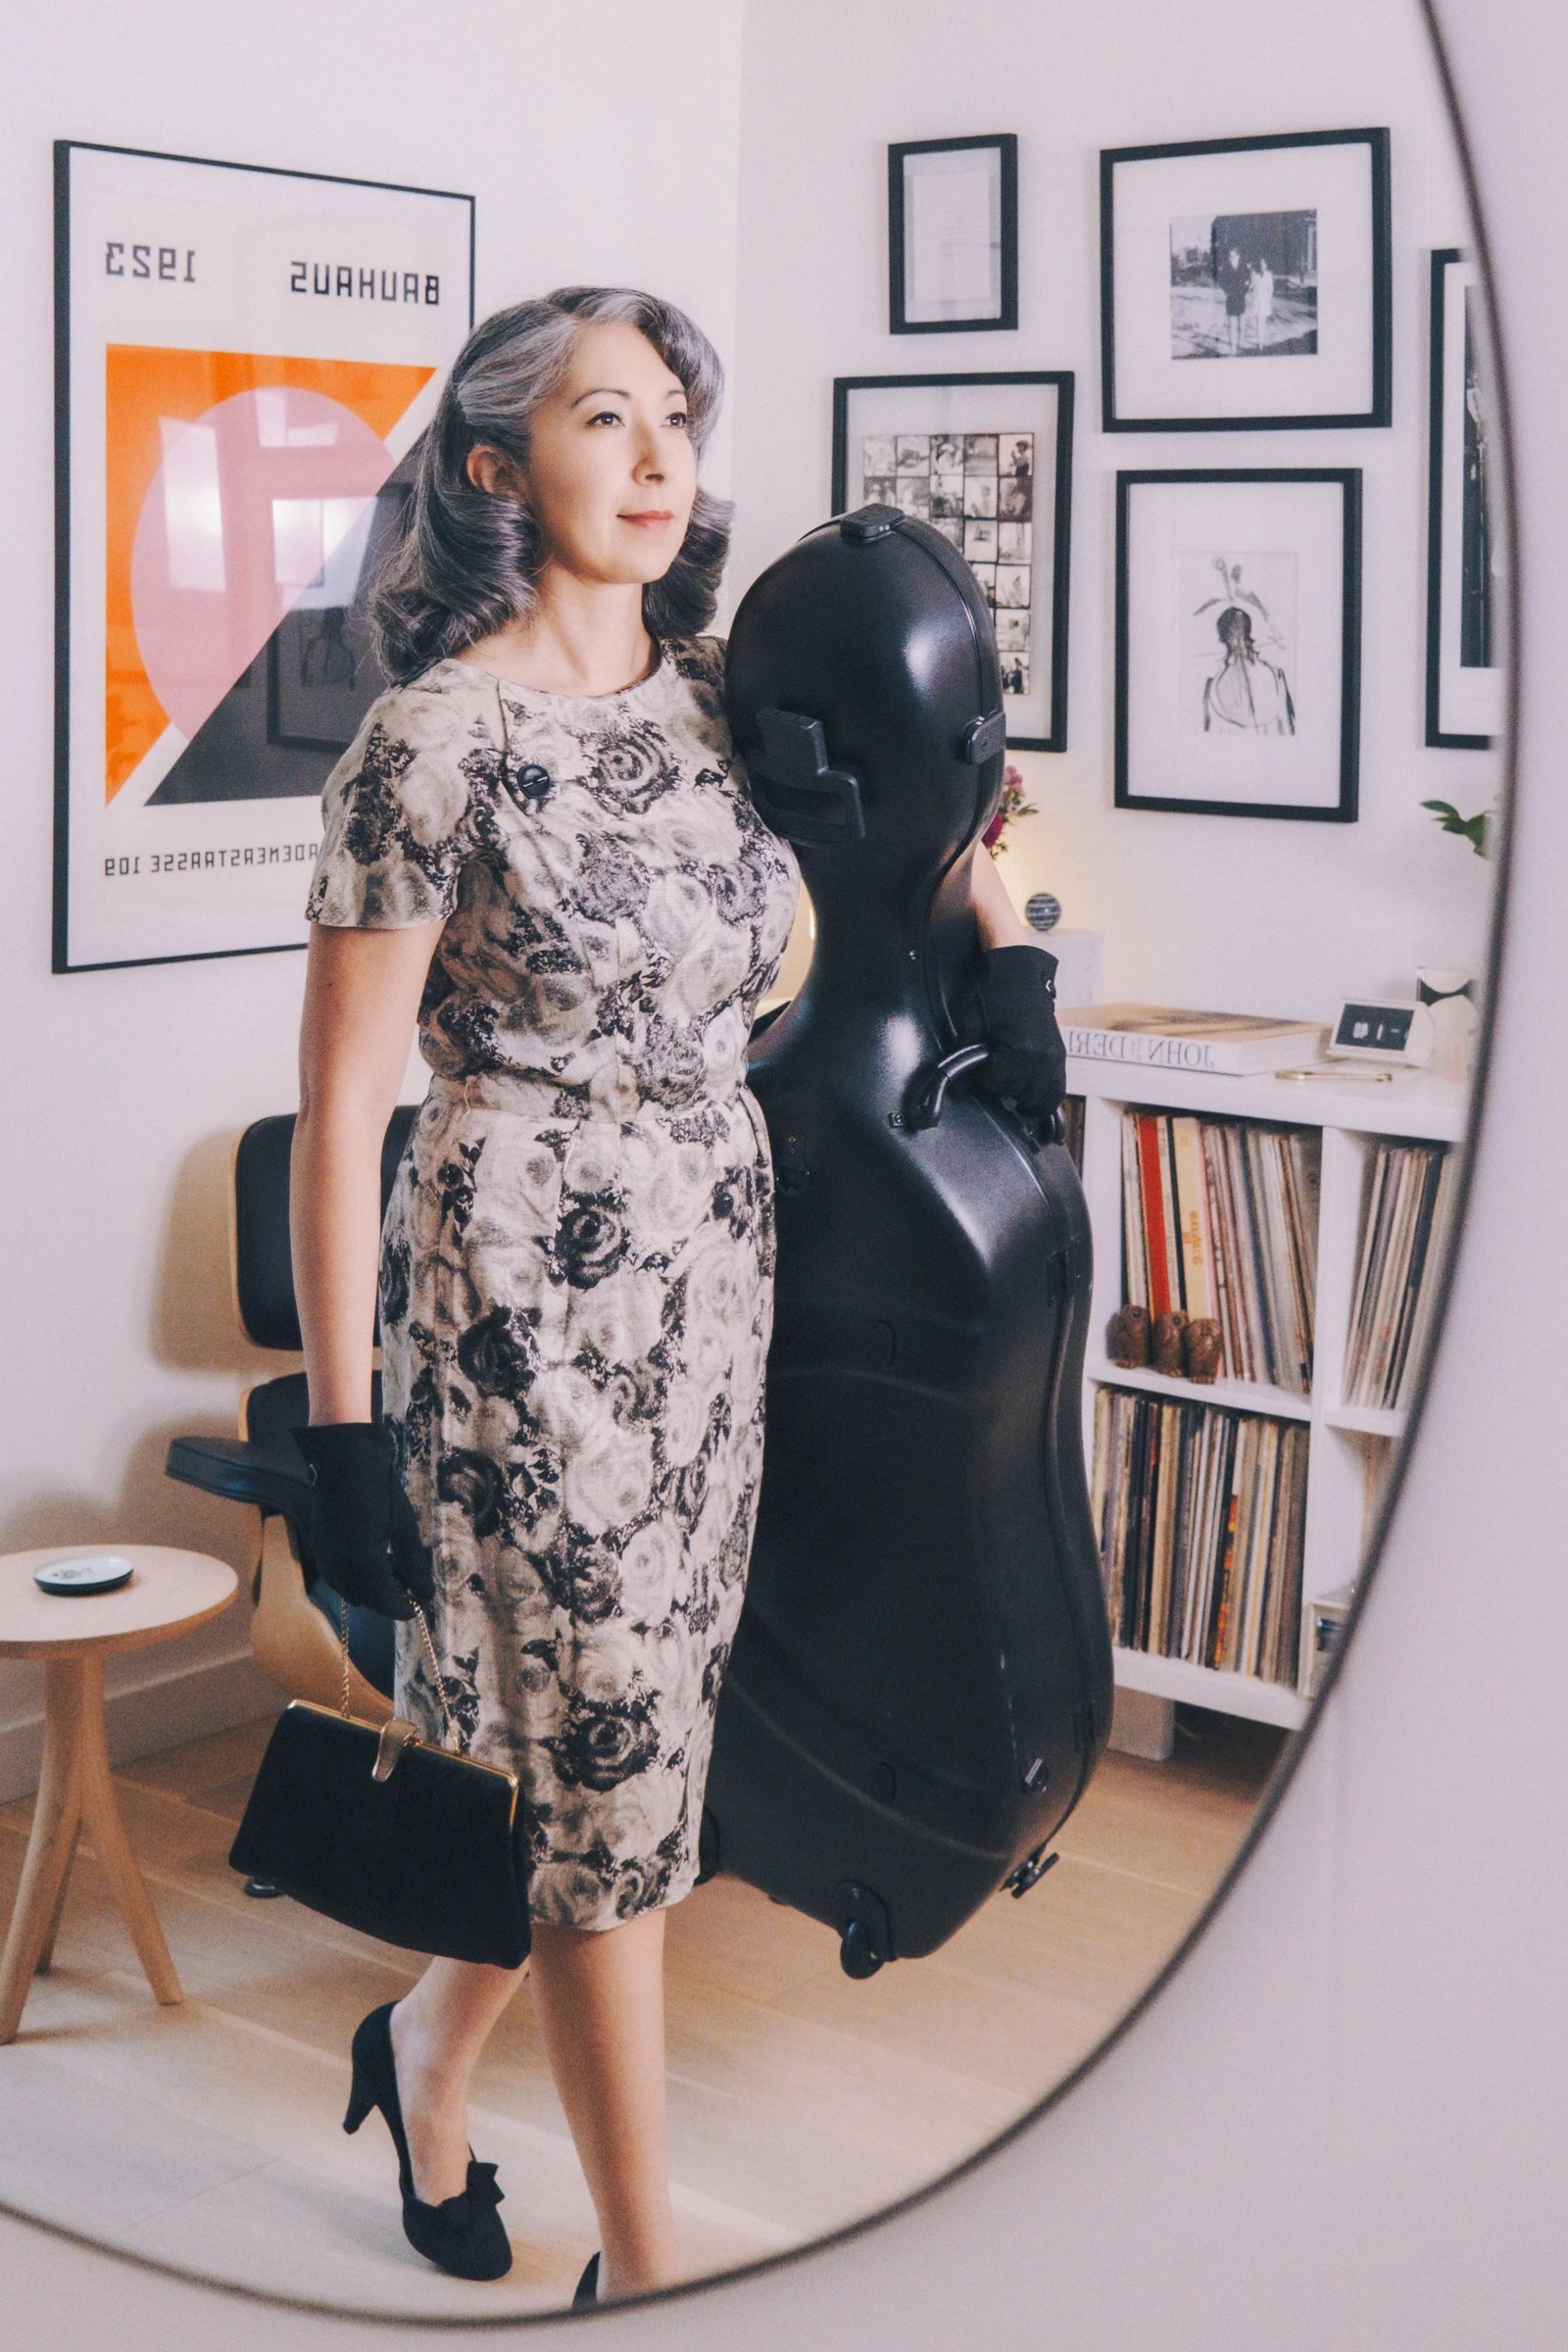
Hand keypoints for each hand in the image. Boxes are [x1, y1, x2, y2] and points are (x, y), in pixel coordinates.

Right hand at [289, 1421, 435, 1620]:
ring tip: (392, 1574)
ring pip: (348, 1591)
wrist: (344, 1458)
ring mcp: (324, 1557)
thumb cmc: (380, 1488)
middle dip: (386, 1600)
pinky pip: (336, 1576)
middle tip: (408, 1589)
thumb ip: (415, 1565)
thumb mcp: (404, 1527)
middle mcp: (338, 1567)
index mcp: (362, 1563)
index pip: (385, 1601)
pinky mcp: (318, 1547)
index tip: (417, 1608)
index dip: (402, 1609)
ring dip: (369, 1591)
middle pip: (365, 1600)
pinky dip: (353, 1579)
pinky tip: (371, 1563)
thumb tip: (426, 1595)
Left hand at [957, 943, 1066, 1122]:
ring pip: (1039, 1098)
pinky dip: (1044, 1100)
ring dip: (1023, 1097)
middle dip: (1002, 1088)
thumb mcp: (971, 1025)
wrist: (1018, 971)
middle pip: (1017, 1093)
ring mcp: (1052, 1056)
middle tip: (996, 1074)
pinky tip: (1033, 1100)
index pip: (996, 1085)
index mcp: (1016, 1049)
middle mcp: (1038, 1056)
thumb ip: (966, 1056)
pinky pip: (1057, 1091)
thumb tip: (961, 1084)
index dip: (984, 1080)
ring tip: (1013, 1088)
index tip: (982, 1070)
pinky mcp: (1060, 1054)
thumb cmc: (992, 995)